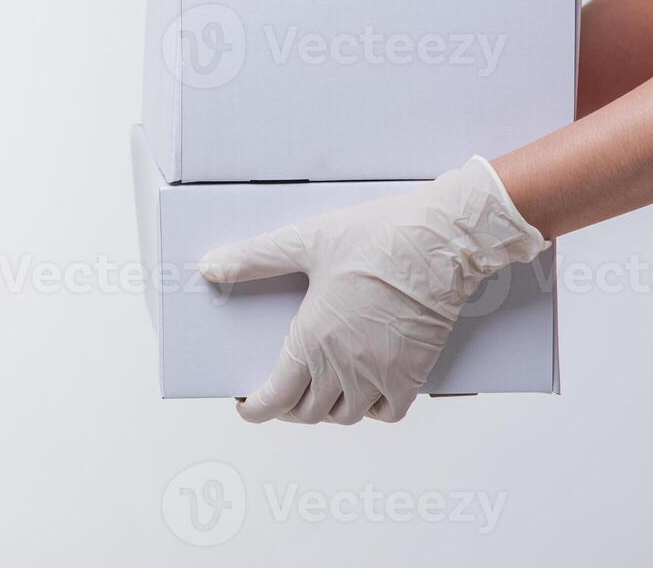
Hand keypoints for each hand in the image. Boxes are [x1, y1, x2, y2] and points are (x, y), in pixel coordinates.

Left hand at [198, 157, 547, 424]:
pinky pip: (387, 412)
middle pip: (307, 412)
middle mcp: (346, 367)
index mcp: (314, 339)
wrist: (442, 242)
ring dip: (324, 407)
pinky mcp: (414, 374)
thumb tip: (210, 267)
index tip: (245, 404)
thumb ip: (254, 258)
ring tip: (315, 386)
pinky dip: (370, 408)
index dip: (254, 409)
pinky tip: (362, 387)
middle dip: (285, 405)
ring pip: (344, 416)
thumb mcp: (305, 241)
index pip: (274, 399)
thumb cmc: (377, 236)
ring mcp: (382, 375)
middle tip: (277, 387)